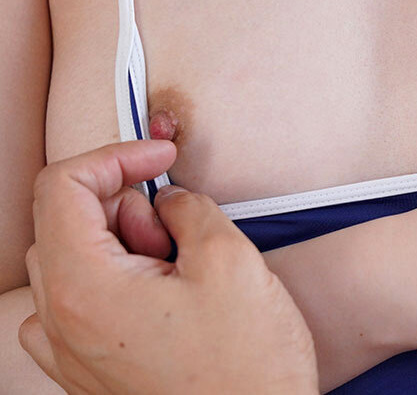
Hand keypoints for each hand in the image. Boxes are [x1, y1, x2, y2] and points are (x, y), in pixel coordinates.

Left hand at [18, 141, 317, 394]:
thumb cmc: (247, 369)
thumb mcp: (230, 261)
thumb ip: (190, 209)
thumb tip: (168, 201)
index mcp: (83, 289)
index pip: (63, 185)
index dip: (116, 155)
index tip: (160, 155)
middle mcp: (61, 323)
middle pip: (66, 221)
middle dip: (126, 208)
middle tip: (178, 232)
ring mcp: (71, 353)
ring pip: (74, 260)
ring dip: (123, 246)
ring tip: (177, 272)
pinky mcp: (91, 370)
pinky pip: (80, 303)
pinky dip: (115, 281)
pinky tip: (161, 297)